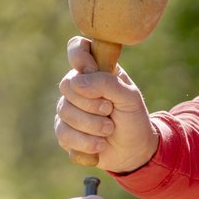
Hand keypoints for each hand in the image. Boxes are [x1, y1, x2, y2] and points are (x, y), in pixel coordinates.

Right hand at [55, 37, 155, 172]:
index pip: (77, 48)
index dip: (79, 57)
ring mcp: (68, 109)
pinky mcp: (64, 132)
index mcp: (95, 70)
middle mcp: (78, 87)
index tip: (92, 70)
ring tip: (109, 130)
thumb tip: (76, 82)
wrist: (134, 151)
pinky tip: (100, 144)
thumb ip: (106, 83)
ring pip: (65, 111)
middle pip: (67, 85)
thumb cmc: (133, 119)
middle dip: (91, 103)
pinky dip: (86, 142)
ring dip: (92, 125)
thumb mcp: (129, 97)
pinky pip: (64, 133)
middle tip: (110, 110)